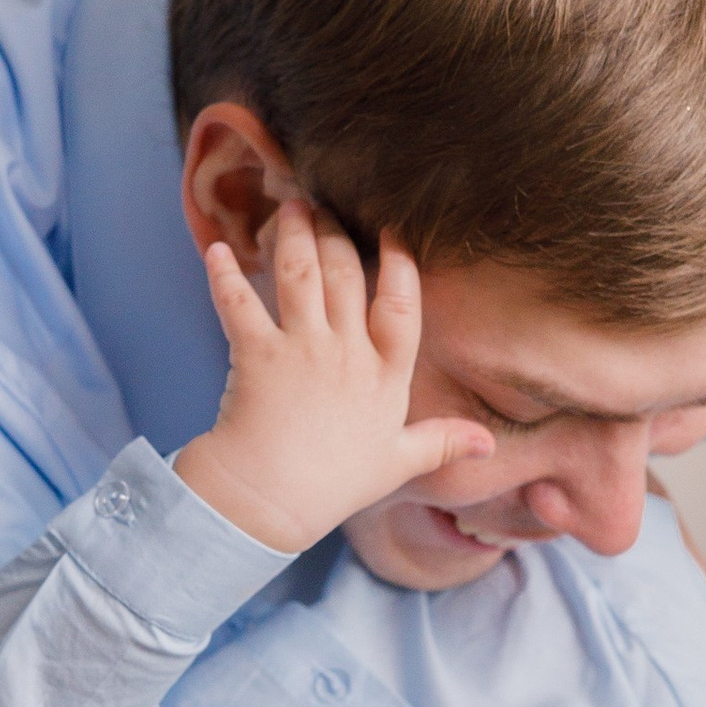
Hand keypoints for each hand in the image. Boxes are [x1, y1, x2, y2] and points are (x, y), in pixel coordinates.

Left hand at [176, 203, 494, 555]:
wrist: (272, 501)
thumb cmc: (336, 485)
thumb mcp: (399, 463)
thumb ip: (442, 442)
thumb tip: (489, 443)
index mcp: (386, 377)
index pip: (401, 308)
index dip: (398, 266)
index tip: (391, 233)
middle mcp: (348, 354)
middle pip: (346, 277)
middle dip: (335, 233)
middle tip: (323, 205)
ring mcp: (302, 350)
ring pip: (300, 275)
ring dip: (293, 235)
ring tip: (289, 205)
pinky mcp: (256, 354)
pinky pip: (238, 303)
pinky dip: (224, 275)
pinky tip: (216, 249)